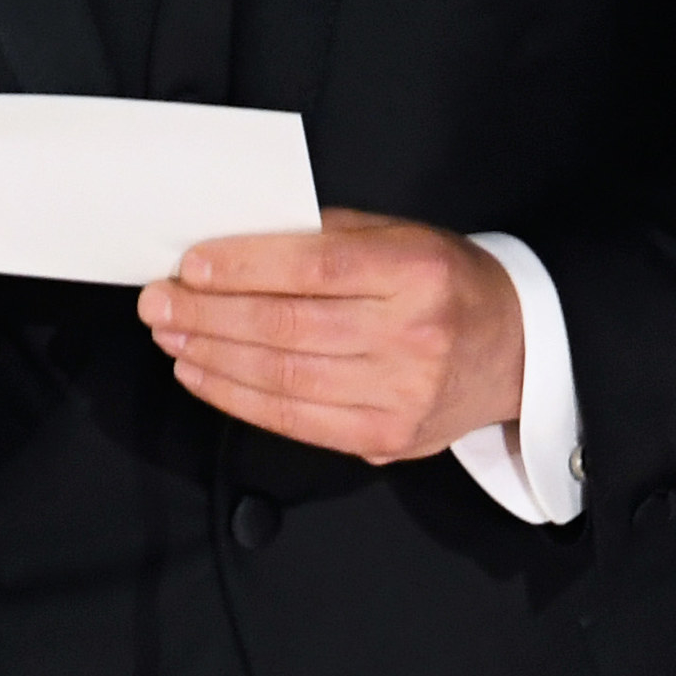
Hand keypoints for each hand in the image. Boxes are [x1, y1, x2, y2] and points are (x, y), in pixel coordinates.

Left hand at [139, 210, 523, 464]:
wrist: (518, 350)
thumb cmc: (442, 281)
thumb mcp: (397, 236)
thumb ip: (321, 237)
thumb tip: (229, 242)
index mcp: (417, 272)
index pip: (314, 267)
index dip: (243, 266)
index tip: (189, 264)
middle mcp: (414, 336)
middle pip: (288, 326)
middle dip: (209, 313)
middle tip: (157, 300)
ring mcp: (402, 395)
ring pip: (283, 376)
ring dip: (212, 355)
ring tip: (170, 333)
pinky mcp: (386, 439)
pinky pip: (294, 420)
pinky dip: (237, 396)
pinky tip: (201, 373)